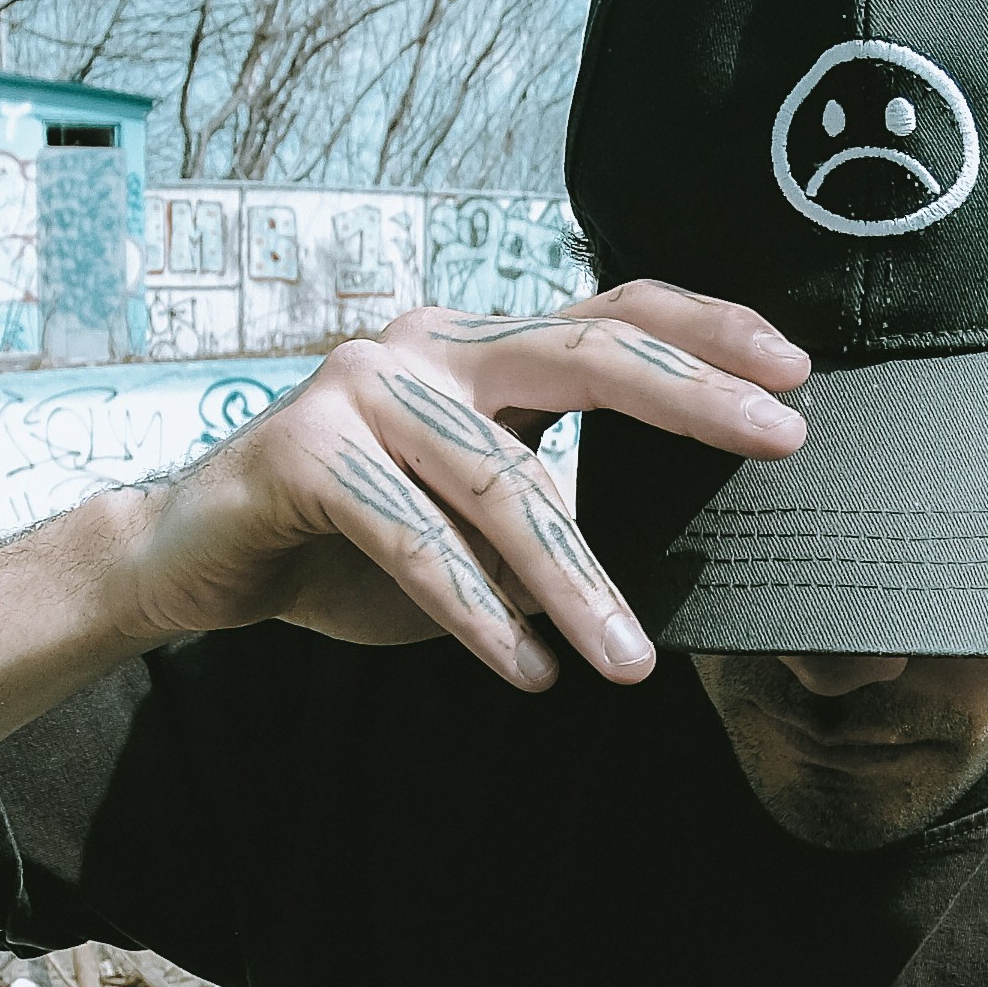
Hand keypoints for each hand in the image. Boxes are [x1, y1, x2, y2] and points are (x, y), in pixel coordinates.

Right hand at [127, 285, 807, 690]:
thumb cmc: (348, 547)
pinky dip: (475, 613)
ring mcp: (359, 388)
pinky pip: (412, 538)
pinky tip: (523, 670)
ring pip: (502, 481)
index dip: (704, 332)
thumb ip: (551, 505)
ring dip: (577, 583)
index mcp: (476, 350)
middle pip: (579, 354)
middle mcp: (424, 348)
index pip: (608, 316)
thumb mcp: (470, 521)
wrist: (192, 563)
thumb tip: (682, 552)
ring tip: (629, 664)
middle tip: (779, 440)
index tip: (795, 369)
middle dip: (690, 396)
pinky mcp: (302, 452)